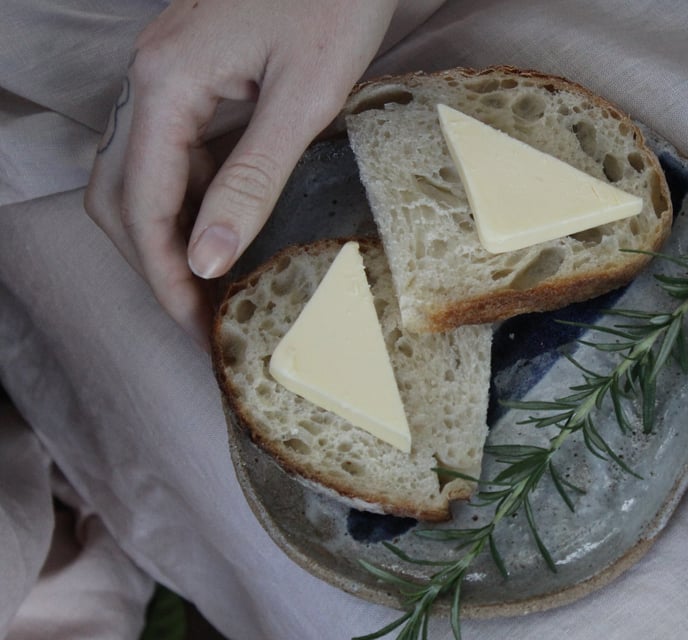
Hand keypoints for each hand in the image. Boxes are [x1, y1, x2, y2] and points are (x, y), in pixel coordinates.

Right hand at [84, 0, 398, 348]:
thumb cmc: (335, 1)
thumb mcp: (303, 98)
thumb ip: (253, 179)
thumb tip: (207, 259)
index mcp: (165, 83)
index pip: (141, 206)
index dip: (165, 277)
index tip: (197, 327)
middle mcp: (150, 78)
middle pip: (120, 194)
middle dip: (155, 263)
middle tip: (201, 318)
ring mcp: (167, 73)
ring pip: (140, 174)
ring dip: (170, 235)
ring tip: (216, 287)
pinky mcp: (195, 74)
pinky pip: (173, 149)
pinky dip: (191, 198)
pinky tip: (229, 228)